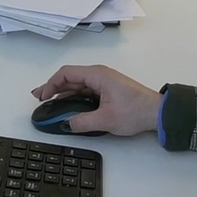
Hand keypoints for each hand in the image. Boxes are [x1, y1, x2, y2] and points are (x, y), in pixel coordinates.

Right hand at [31, 65, 162, 135]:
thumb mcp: (106, 120)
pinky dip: (73, 97)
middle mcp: (99, 75)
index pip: (66, 74)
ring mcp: (104, 82)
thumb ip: (82, 122)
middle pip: (70, 78)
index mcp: (98, 75)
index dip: (51, 84)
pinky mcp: (108, 90)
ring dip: (63, 93)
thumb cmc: (135, 111)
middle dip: (53, 88)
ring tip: (49, 104)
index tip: (43, 97)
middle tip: (39, 99)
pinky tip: (67, 106)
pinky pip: (85, 91)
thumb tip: (66, 123)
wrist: (157, 113)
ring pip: (77, 85)